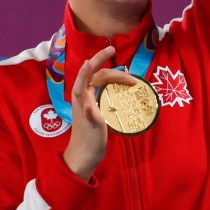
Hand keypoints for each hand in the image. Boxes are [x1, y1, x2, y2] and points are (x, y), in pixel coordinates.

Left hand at [61, 46, 138, 180]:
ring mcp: (88, 100)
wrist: (84, 156)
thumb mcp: (92, 129)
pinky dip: (112, 84)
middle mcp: (82, 96)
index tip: (105, 52)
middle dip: (110, 69)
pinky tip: (120, 86)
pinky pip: (102, 89)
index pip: (85, 75)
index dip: (93, 63)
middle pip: (96, 75)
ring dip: (113, 77)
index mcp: (80, 98)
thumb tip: (89, 104)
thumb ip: (91, 115)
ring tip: (129, 80)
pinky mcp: (93, 106)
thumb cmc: (88, 142)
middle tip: (126, 69)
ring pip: (100, 81)